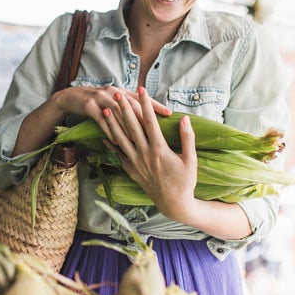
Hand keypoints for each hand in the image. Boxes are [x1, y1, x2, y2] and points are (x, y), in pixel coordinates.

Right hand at [54, 85, 170, 142]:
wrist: (71, 97)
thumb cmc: (97, 103)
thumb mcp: (113, 99)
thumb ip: (128, 106)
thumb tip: (148, 117)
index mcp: (121, 91)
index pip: (142, 98)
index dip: (156, 104)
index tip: (169, 112)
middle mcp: (113, 92)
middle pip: (132, 104)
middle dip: (145, 116)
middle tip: (157, 130)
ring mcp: (101, 98)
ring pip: (118, 112)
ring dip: (128, 126)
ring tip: (140, 139)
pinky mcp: (89, 106)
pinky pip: (102, 120)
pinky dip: (110, 130)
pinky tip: (117, 141)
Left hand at [102, 86, 197, 221]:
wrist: (173, 204)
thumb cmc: (185, 181)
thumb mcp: (191, 159)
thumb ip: (188, 137)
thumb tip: (185, 118)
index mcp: (160, 149)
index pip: (150, 121)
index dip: (145, 104)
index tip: (141, 90)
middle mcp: (145, 154)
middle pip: (132, 127)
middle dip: (124, 109)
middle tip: (117, 94)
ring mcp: (136, 162)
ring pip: (121, 139)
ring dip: (113, 123)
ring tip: (106, 109)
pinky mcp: (131, 170)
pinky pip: (118, 154)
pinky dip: (110, 143)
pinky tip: (104, 134)